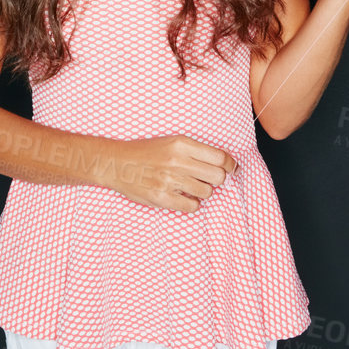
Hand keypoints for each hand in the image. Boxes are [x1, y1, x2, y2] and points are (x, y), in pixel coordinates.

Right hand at [102, 135, 236, 212]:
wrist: (116, 163)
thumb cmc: (146, 152)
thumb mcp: (171, 141)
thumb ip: (195, 150)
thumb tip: (225, 163)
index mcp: (181, 144)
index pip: (220, 157)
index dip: (231, 165)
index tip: (232, 169)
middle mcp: (177, 161)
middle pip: (218, 176)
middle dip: (217, 180)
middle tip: (207, 179)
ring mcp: (169, 180)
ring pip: (207, 192)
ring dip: (203, 192)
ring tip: (190, 187)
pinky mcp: (161, 197)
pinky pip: (192, 206)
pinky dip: (191, 204)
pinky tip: (182, 197)